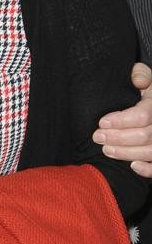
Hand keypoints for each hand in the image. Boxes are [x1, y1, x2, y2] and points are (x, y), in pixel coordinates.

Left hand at [93, 62, 151, 176]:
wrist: (150, 97)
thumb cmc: (142, 85)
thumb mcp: (142, 74)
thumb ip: (140, 73)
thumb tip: (138, 81)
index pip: (143, 116)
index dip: (121, 121)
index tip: (101, 122)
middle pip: (145, 136)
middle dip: (118, 138)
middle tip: (97, 137)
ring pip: (151, 152)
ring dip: (127, 153)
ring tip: (106, 150)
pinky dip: (148, 170)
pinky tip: (132, 166)